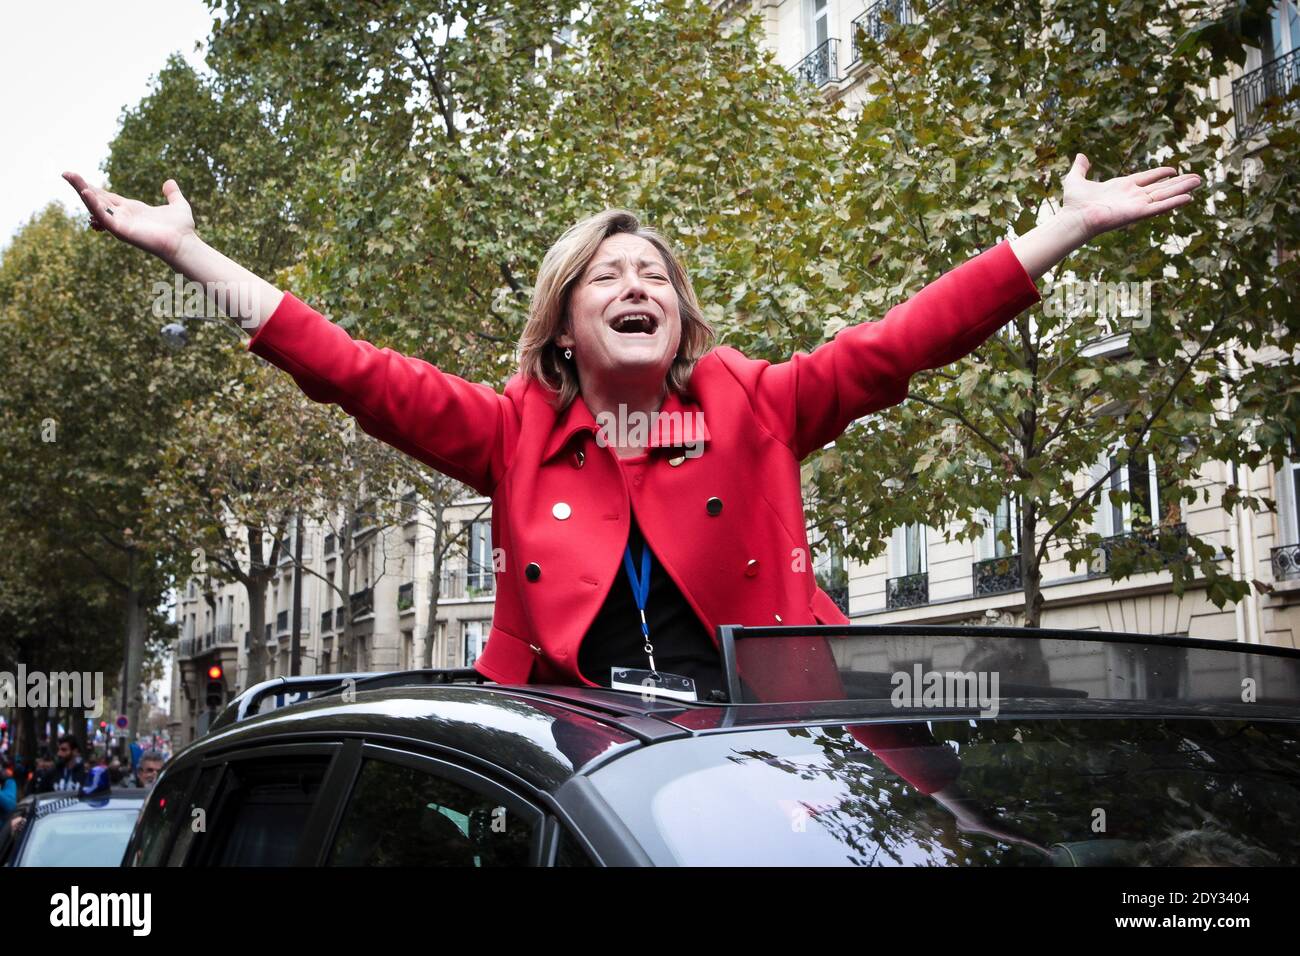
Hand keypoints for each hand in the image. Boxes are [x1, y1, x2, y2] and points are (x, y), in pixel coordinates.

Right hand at [62, 171, 196, 262]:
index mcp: (132, 209)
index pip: (107, 197)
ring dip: (82, 191)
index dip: (93, 188)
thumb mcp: (178, 205)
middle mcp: (123, 216)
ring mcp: (121, 223)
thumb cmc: (182, 229)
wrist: (185, 244)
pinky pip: (104, 217)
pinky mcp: (121, 231)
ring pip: (95, 206)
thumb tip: (170, 182)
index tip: (78, 178)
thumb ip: (173, 194)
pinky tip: (86, 192)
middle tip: (65, 173)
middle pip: (97, 199)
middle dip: (80, 186)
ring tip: (69, 177)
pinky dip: (94, 205)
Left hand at [1060, 153, 1201, 241]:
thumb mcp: (1076, 180)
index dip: (1160, 173)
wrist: (1073, 218)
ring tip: (1198, 182)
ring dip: (1182, 189)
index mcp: (1122, 187)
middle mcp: (1132, 196)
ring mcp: (1136, 205)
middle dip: (1178, 182)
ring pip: (1164, 195)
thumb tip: (1080, 156)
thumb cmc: (1073, 203)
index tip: (1173, 169)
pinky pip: (1159, 207)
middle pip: (1161, 187)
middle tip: (1197, 178)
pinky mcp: (1137, 213)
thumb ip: (1080, 168)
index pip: (1147, 178)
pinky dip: (1173, 203)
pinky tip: (1188, 198)